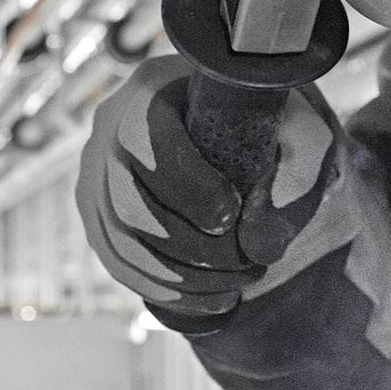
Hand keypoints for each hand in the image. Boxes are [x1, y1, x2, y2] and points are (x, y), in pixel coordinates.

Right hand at [75, 57, 340, 319]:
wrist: (242, 137)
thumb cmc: (270, 127)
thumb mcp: (295, 129)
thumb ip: (292, 173)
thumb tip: (260, 245)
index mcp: (151, 89)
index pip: (145, 136)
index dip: (187, 184)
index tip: (232, 214)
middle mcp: (109, 130)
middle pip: (129, 202)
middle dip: (194, 247)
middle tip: (250, 264)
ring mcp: (95, 179)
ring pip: (123, 242)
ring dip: (186, 277)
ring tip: (241, 282)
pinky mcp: (99, 221)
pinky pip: (121, 265)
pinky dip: (169, 292)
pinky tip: (217, 299)